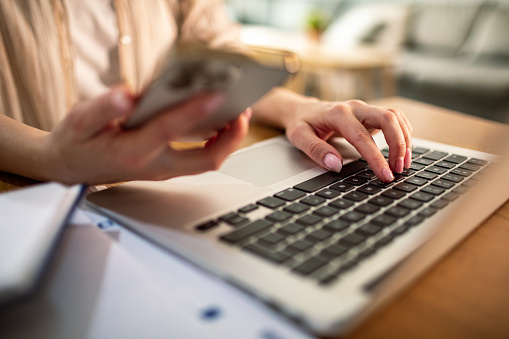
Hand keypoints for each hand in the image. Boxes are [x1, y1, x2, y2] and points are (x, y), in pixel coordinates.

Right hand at [43, 87, 248, 184]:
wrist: (70, 168)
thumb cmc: (76, 143)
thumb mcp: (78, 121)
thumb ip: (101, 108)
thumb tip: (126, 96)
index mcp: (131, 151)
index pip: (169, 131)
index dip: (194, 112)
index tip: (215, 94)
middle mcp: (153, 166)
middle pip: (204, 161)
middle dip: (230, 138)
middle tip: (244, 112)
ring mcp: (163, 171)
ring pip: (206, 163)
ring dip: (227, 141)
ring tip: (239, 113)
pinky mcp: (166, 168)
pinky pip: (199, 160)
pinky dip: (216, 142)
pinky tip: (222, 123)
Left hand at [267, 93, 411, 181]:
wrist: (303, 110)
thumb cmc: (302, 124)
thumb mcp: (299, 137)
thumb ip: (316, 150)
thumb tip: (335, 165)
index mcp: (337, 114)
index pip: (362, 137)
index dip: (376, 157)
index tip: (385, 175)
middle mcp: (355, 107)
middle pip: (387, 118)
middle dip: (399, 144)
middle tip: (399, 169)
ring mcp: (364, 108)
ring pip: (395, 116)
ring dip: (404, 139)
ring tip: (403, 163)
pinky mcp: (370, 113)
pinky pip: (394, 117)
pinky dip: (403, 132)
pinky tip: (403, 149)